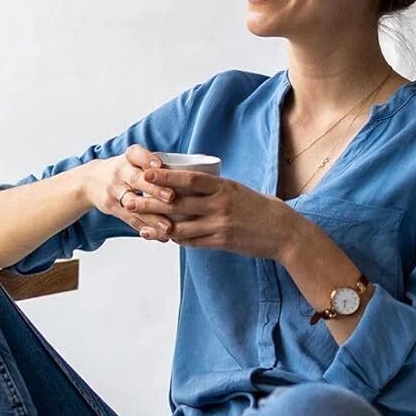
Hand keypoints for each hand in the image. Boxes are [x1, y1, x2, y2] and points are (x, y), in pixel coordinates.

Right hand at [89, 146, 176, 243]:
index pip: (137, 154)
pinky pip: (129, 219)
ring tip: (168, 227)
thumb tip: (195, 175)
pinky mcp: (111, 207)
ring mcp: (113, 190)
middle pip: (136, 179)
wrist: (91, 181)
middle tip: (172, 197)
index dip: (148, 159)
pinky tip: (161, 236)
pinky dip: (146, 228)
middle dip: (154, 189)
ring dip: (151, 216)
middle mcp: (119, 172)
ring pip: (133, 203)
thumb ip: (156, 167)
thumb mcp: (134, 160)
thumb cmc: (125, 170)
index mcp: (128, 157)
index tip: (160, 166)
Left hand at [130, 166, 297, 259]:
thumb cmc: (260, 207)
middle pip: (178, 203)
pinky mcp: (222, 242)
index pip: (189, 179)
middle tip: (130, 202)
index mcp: (223, 187)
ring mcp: (220, 225)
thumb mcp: (237, 189)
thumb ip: (214, 187)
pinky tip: (165, 237)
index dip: (166, 176)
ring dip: (159, 226)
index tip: (146, 173)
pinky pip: (193, 242)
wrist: (285, 232)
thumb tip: (187, 181)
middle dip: (151, 203)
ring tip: (141, 226)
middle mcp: (220, 205)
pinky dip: (177, 239)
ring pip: (181, 226)